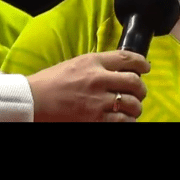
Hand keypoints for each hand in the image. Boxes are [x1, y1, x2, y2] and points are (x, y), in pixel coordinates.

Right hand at [27, 50, 149, 121]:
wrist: (34, 101)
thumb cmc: (50, 82)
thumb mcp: (75, 64)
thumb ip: (96, 65)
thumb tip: (118, 70)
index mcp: (92, 62)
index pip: (126, 58)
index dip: (141, 63)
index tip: (146, 67)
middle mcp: (98, 79)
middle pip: (134, 81)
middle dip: (140, 88)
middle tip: (138, 92)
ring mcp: (97, 101)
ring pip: (132, 104)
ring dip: (135, 107)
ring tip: (130, 108)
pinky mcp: (95, 120)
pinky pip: (122, 121)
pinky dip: (126, 120)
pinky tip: (122, 119)